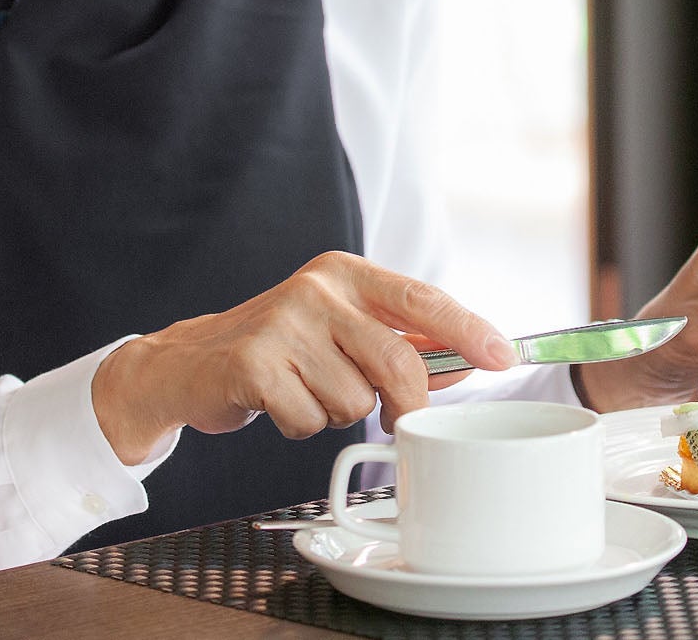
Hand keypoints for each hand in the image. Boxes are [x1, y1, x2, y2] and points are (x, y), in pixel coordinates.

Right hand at [91, 251, 518, 464]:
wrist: (193, 361)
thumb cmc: (282, 347)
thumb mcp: (342, 328)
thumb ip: (403, 342)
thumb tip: (470, 362)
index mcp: (344, 272)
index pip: (420, 299)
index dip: (468, 329)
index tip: (504, 357)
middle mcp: (316, 289)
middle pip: (397, 362)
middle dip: (406, 406)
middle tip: (396, 420)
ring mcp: (282, 323)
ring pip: (355, 401)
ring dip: (339, 413)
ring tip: (307, 391)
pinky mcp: (254, 363)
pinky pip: (311, 420)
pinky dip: (301, 426)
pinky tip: (279, 403)